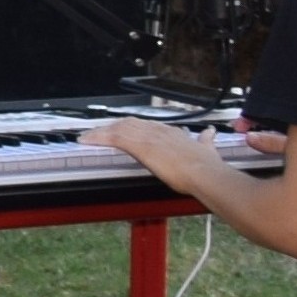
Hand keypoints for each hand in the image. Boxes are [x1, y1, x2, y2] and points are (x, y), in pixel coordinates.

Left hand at [79, 120, 217, 188]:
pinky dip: (98, 138)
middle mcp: (158, 130)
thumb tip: (209, 132)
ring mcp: (148, 137)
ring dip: (100, 132)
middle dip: (111, 127)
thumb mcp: (207, 148)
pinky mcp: (141, 146)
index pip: (145, 124)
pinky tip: (87, 141)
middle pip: (128, 123)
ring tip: (87, 136)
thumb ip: (205, 140)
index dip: (129, 126)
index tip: (120, 129)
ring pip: (117, 128)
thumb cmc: (207, 166)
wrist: (205, 173)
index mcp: (172, 132)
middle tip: (97, 132)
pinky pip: (113, 138)